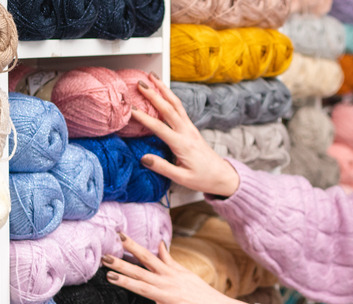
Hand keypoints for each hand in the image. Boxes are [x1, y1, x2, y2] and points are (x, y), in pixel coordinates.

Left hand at [103, 232, 252, 303]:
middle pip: (143, 270)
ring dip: (126, 282)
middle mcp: (169, 283)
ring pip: (144, 288)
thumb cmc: (205, 295)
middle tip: (105, 256)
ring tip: (110, 277)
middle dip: (122, 262)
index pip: (149, 255)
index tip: (119, 235)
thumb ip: (170, 260)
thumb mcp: (186, 274)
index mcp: (172, 273)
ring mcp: (170, 298)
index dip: (133, 246)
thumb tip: (160, 244)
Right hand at [131, 73, 239, 196]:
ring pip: (176, 104)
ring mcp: (190, 128)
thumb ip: (162, 167)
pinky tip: (164, 91)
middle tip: (140, 83)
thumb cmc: (202, 178)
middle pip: (169, 109)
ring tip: (153, 77)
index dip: (144, 118)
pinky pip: (180, 109)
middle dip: (154, 94)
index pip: (160, 128)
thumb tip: (143, 158)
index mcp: (182, 144)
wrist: (221, 175)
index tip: (131, 109)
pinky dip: (171, 97)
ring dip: (164, 89)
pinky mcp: (192, 128)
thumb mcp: (182, 178)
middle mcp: (187, 132)